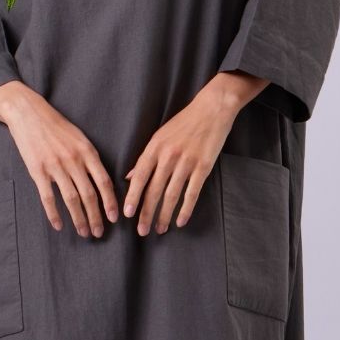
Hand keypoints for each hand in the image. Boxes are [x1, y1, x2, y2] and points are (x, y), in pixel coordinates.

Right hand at [0, 81, 118, 236]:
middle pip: (89, 195)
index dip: (110, 202)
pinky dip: (54, 214)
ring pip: (71, 199)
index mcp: (87, 152)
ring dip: (79, 219)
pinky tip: (59, 225)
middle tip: (99, 233)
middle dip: (96, 217)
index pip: (103, 182)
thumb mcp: (80, 137)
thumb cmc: (56, 126)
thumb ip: (90, 158)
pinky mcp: (38, 171)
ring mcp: (55, 166)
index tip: (114, 217)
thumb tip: (101, 181)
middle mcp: (74, 160)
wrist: (29, 113)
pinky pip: (48, 198)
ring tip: (84, 232)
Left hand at [122, 71, 267, 234]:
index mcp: (154, 148)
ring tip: (159, 229)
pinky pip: (192, 193)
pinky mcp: (203, 167)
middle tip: (141, 231)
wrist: (212, 109)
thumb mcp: (159, 136)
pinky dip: (186, 209)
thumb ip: (145, 158)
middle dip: (146, 213)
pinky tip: (181, 221)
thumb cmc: (184, 122)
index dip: (132, 197)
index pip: (139, 177)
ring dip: (164, 215)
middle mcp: (168, 156)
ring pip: (171, 195)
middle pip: (153, 190)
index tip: (127, 214)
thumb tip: (129, 177)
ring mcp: (186, 162)